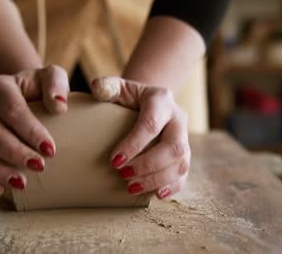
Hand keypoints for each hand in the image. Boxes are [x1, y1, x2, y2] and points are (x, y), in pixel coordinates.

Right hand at [0, 65, 68, 195]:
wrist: (20, 92)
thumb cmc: (39, 87)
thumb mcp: (50, 76)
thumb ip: (56, 84)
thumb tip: (59, 107)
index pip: (13, 110)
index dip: (30, 132)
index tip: (51, 150)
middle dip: (15, 153)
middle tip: (40, 167)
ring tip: (22, 184)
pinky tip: (0, 191)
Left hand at [92, 76, 189, 198]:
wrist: (148, 102)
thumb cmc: (128, 96)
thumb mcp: (118, 87)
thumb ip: (107, 86)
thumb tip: (96, 88)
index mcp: (162, 100)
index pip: (151, 124)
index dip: (134, 144)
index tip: (114, 161)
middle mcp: (178, 118)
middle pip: (173, 146)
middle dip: (148, 165)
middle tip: (123, 176)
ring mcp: (184, 137)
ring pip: (181, 163)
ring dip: (157, 179)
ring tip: (131, 188)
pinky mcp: (184, 154)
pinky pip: (185, 174)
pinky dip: (173, 187)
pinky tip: (156, 195)